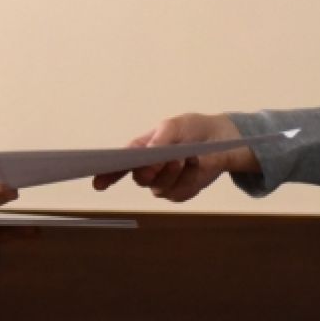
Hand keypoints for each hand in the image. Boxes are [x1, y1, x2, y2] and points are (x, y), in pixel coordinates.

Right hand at [90, 113, 257, 201]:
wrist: (220, 139)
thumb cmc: (192, 129)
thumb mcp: (174, 126)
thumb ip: (159, 140)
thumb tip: (148, 157)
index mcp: (141, 151)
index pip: (119, 165)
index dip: (106, 175)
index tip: (98, 183)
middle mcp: (149, 169)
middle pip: (139, 179)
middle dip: (150, 172)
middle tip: (167, 160)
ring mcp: (165, 182)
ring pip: (160, 188)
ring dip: (174, 174)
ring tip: (187, 158)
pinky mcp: (181, 191)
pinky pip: (179, 193)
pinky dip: (189, 179)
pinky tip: (196, 165)